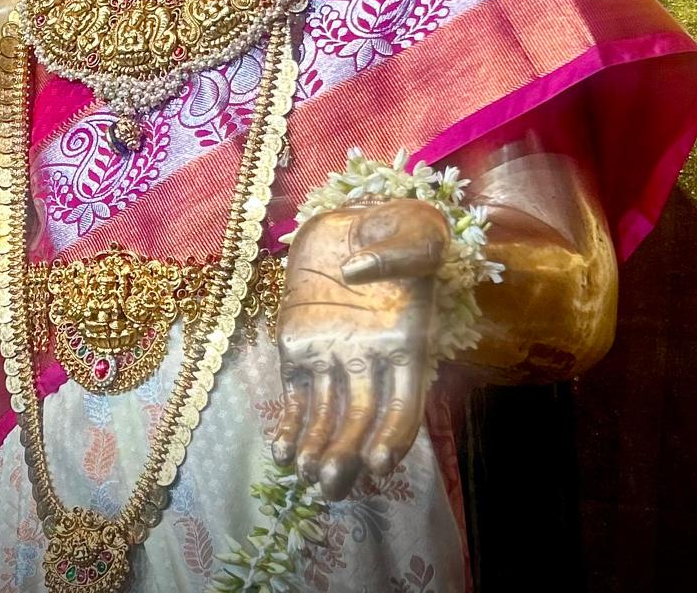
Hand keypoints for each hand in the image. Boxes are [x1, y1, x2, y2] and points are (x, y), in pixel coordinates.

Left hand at [272, 198, 449, 498]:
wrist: (357, 218)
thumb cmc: (398, 225)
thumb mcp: (412, 231)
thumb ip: (392, 253)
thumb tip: (355, 271)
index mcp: (406, 343)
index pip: (405, 404)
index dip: (395, 435)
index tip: (379, 461)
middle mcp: (370, 359)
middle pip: (362, 421)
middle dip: (347, 453)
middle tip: (329, 479)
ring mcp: (333, 355)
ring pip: (328, 417)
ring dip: (318, 449)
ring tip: (305, 474)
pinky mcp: (299, 345)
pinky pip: (296, 395)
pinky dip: (290, 425)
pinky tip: (284, 453)